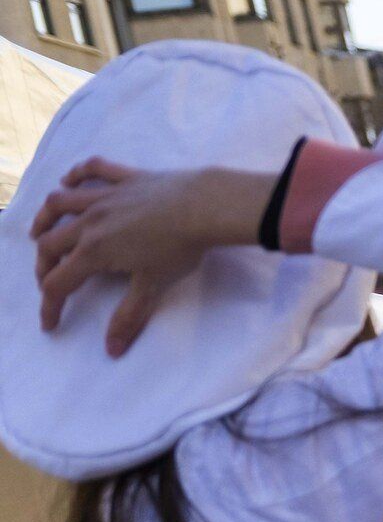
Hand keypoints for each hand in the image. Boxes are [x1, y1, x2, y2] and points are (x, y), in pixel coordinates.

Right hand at [32, 161, 269, 354]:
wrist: (203, 206)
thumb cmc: (179, 248)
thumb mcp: (153, 286)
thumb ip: (130, 316)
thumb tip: (112, 350)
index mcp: (93, 251)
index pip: (60, 282)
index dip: (51, 306)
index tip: (50, 323)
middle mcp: (90, 221)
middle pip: (51, 243)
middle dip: (44, 265)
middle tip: (47, 280)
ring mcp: (105, 196)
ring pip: (61, 203)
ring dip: (45, 218)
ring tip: (39, 231)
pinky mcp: (125, 178)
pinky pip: (93, 171)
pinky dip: (77, 175)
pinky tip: (69, 180)